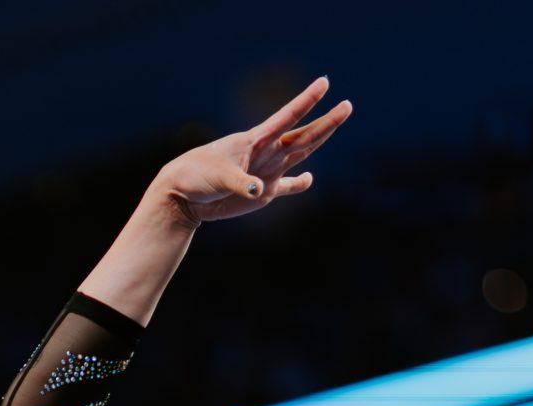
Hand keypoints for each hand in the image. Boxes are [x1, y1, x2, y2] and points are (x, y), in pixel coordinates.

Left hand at [150, 77, 352, 225]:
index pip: (287, 118)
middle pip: (303, 135)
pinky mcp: (264, 193)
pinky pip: (286, 187)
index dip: (306, 101)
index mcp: (256, 141)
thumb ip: (242, 184)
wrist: (185, 194)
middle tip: (347, 105)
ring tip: (337, 120)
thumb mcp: (219, 177)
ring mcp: (267, 171)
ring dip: (320, 139)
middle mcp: (267, 153)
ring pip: (301, 153)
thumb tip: (260, 190)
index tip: (324, 83)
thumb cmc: (197, 176)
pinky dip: (299, 185)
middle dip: (326, 122)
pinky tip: (309, 179)